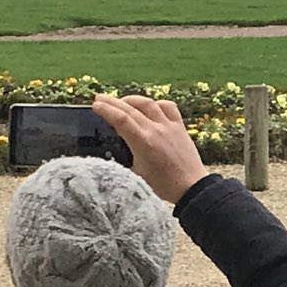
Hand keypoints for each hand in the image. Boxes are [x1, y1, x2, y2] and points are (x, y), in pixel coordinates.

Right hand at [92, 94, 209, 205]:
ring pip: (148, 103)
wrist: (192, 188)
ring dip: (131, 99)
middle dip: (111, 101)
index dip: (105, 109)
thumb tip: (109, 152)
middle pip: (129, 108)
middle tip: (99, 98)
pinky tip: (149, 107)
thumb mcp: (135, 174)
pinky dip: (156, 103)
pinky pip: (168, 106)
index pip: (120, 119)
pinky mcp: (180, 127)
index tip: (95, 105)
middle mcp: (156, 130)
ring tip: (120, 101)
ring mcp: (169, 126)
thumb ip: (122, 159)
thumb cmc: (162, 185)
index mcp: (143, 143)